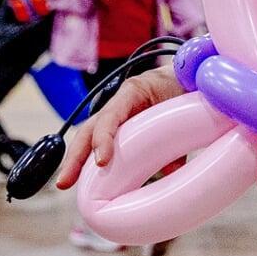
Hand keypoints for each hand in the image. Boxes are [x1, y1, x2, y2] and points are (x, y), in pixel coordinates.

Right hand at [56, 66, 181, 189]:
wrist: (191, 73)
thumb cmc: (187, 87)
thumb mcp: (185, 106)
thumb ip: (178, 133)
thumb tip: (172, 171)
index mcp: (134, 91)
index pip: (110, 115)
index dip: (103, 138)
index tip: (102, 162)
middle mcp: (120, 102)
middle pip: (90, 128)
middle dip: (76, 156)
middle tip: (65, 182)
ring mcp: (118, 114)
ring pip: (91, 136)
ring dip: (79, 160)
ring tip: (66, 182)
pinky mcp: (123, 125)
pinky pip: (106, 141)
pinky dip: (96, 158)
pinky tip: (89, 179)